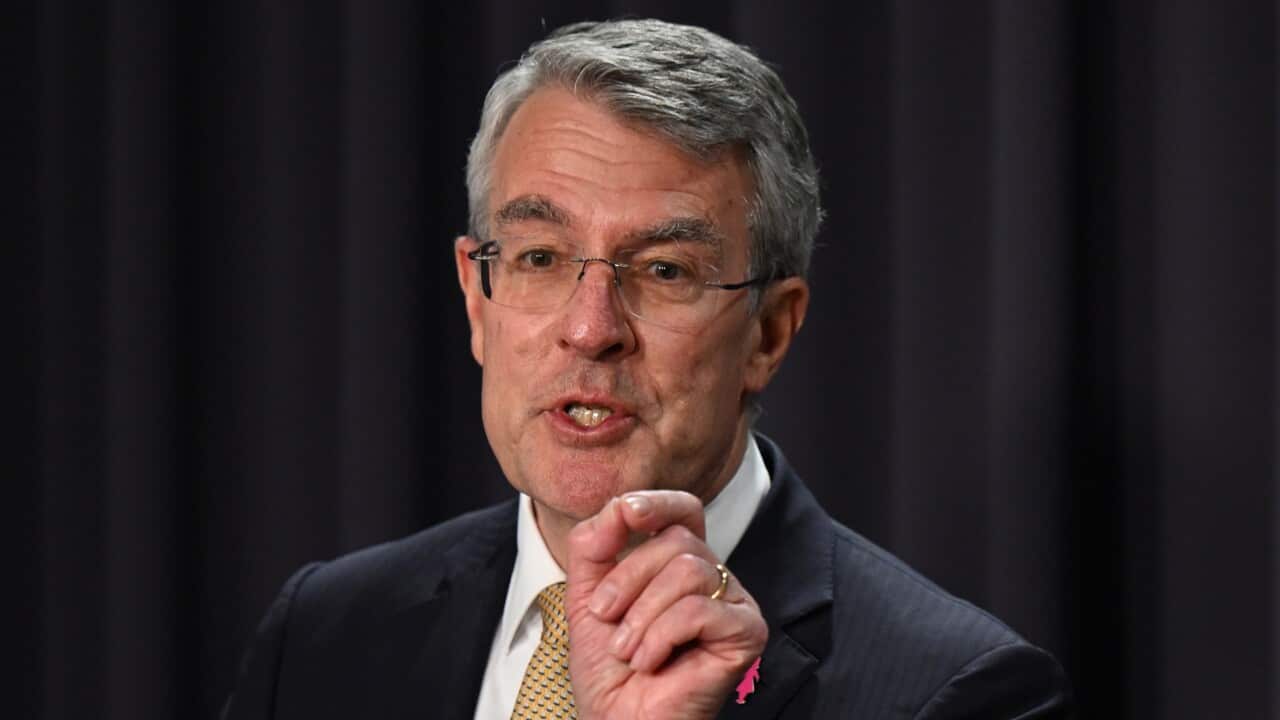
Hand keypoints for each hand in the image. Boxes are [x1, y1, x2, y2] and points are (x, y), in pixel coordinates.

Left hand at [564, 491, 767, 719]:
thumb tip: (620, 504)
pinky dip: (662, 635)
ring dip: (642, 614)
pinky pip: (701, 608)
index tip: (628, 513)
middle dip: (628, 578)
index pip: (685, 511)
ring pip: (689, 571)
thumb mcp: (587, 595)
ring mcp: (734, 605)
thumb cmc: (609, 669)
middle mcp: (713, 579)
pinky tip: (651, 661)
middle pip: (678, 541)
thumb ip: (595, 544)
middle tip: (606, 619)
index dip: (660, 502)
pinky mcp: (748, 633)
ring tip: (629, 650)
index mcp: (679, 564)